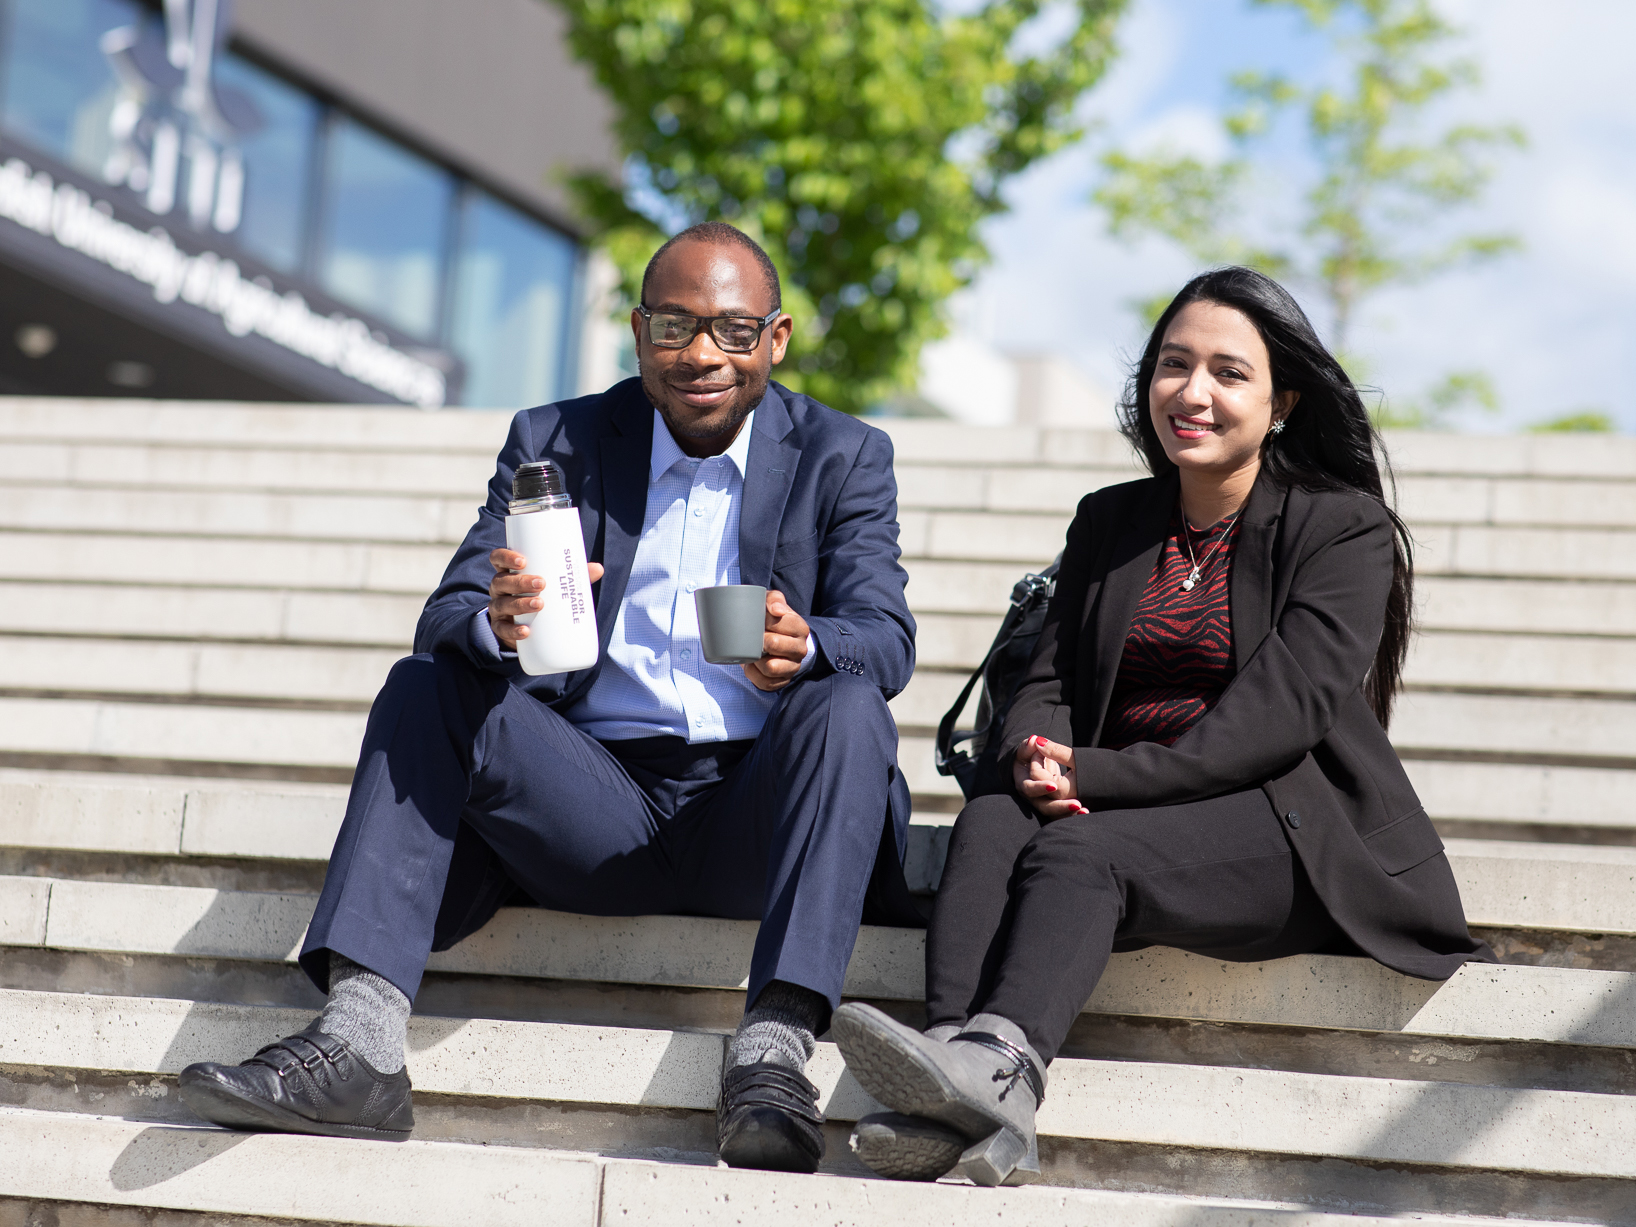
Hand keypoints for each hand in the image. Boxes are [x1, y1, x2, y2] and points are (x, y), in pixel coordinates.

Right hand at [487, 548, 602, 649]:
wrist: (529, 628)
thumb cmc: (542, 595)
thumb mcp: (554, 584)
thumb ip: (574, 576)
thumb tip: (598, 568)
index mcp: (509, 572)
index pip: (498, 559)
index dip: (506, 557)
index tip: (523, 560)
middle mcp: (500, 588)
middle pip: (501, 581)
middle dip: (520, 582)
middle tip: (541, 583)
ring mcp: (498, 608)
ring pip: (502, 604)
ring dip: (520, 604)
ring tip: (539, 604)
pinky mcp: (501, 628)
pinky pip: (502, 629)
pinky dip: (513, 631)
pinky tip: (526, 631)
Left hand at [742, 589, 809, 691]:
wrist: (778, 641)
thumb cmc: (773, 621)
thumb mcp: (774, 605)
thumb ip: (774, 599)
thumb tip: (775, 610)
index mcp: (800, 628)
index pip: (782, 623)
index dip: (765, 621)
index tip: (758, 620)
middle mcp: (800, 649)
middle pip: (774, 644)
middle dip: (758, 640)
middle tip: (751, 636)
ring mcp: (792, 667)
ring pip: (770, 667)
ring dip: (755, 659)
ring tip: (751, 651)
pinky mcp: (782, 681)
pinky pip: (765, 682)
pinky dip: (753, 674)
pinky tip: (751, 664)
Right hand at [1013, 736, 1087, 820]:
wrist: (1031, 769)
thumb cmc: (1028, 757)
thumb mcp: (1026, 751)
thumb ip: (1028, 746)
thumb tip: (1034, 740)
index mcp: (1024, 784)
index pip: (1030, 789)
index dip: (1041, 787)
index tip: (1054, 785)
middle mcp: (1033, 798)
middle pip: (1045, 807)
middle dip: (1060, 807)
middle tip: (1077, 804)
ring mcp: (1044, 804)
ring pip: (1055, 815)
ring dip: (1070, 815)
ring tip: (1085, 811)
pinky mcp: (1054, 806)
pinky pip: (1063, 815)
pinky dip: (1073, 815)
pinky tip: (1086, 813)